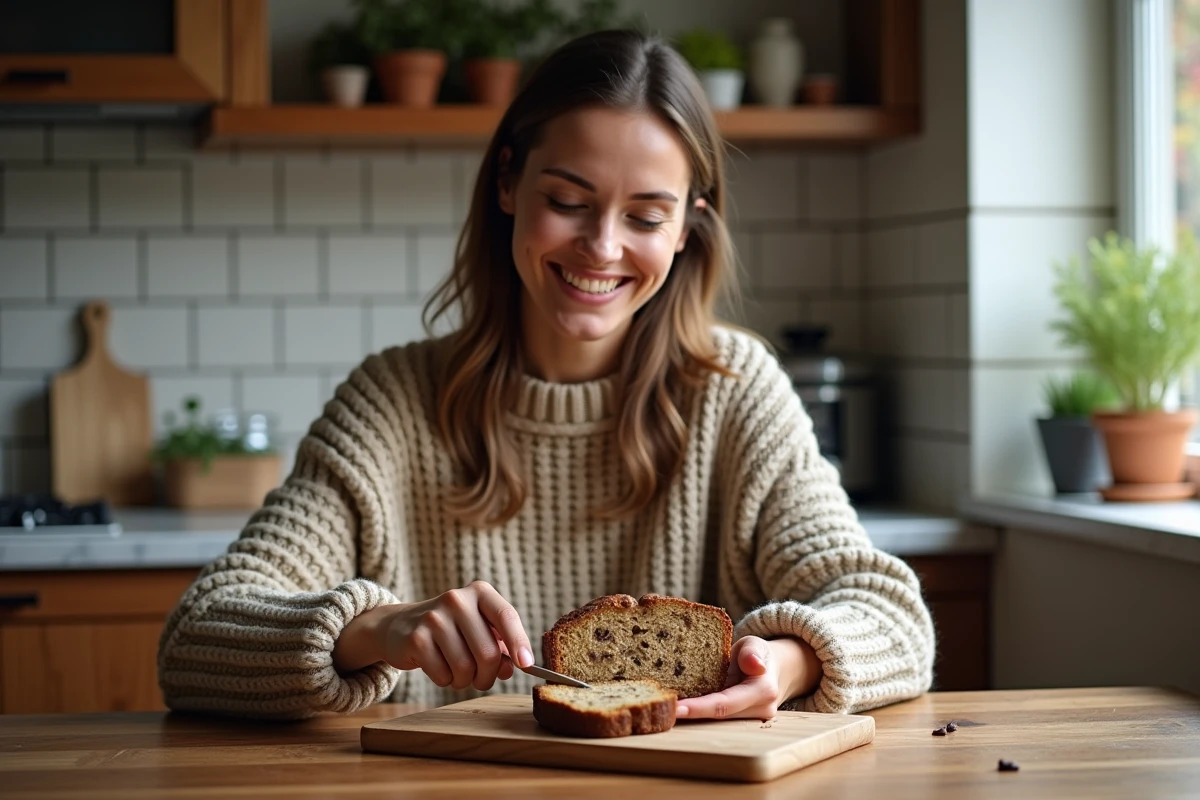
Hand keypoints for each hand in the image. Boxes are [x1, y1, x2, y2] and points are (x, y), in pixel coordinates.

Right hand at [332, 580, 533, 691]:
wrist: (401, 626)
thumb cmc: (452, 631)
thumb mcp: (478, 630)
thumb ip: (499, 647)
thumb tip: (510, 667)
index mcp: (480, 592)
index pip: (506, 616)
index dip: (519, 642)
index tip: (527, 664)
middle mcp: (457, 599)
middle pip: (488, 652)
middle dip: (488, 675)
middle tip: (482, 679)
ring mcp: (435, 617)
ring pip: (465, 667)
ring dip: (465, 680)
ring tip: (458, 672)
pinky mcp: (416, 638)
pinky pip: (443, 674)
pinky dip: (446, 680)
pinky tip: (439, 668)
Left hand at [674, 636, 820, 720]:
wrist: (773, 669)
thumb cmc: (759, 653)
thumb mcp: (756, 644)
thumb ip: (752, 652)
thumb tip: (754, 665)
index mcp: (763, 691)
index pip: (725, 704)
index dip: (699, 707)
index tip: (676, 708)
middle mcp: (759, 711)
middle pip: (718, 717)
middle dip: (689, 715)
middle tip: (658, 709)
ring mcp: (750, 720)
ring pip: (716, 720)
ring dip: (690, 716)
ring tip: (661, 709)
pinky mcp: (740, 722)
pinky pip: (716, 718)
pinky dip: (696, 713)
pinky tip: (674, 709)